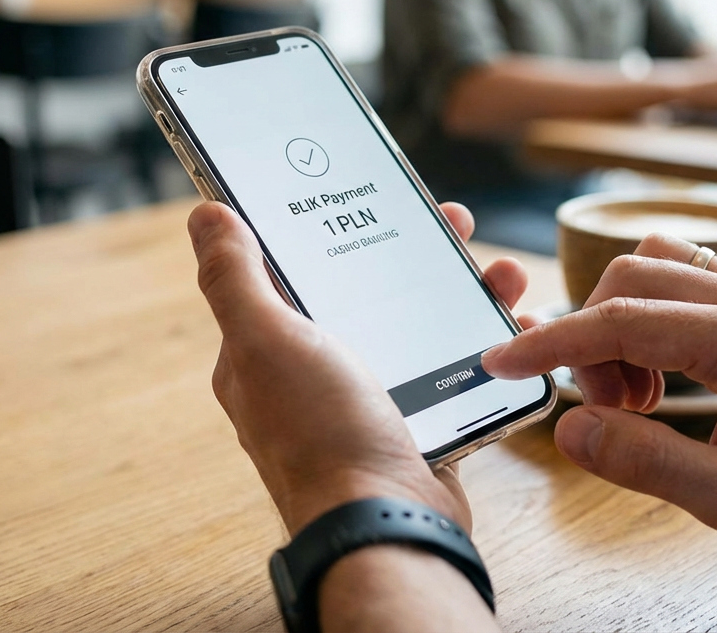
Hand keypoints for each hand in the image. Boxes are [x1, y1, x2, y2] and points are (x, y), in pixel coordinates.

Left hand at [188, 200, 529, 534]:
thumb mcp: (267, 341)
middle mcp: (310, 375)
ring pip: (414, 324)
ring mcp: (365, 401)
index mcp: (263, 352)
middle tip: (454, 223)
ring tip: (501, 274)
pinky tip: (511, 323)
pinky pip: (450, 368)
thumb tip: (204, 217)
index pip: (290, 270)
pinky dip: (480, 343)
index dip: (329, 226)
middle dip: (410, 252)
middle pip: (362, 290)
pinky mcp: (413, 424)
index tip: (370, 191)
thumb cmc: (320, 435)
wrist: (386, 524)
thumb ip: (234, 278)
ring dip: (459, 292)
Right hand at [481, 234, 716, 589]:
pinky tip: (662, 378)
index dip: (551, 343)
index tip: (502, 362)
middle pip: (629, 280)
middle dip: (591, 341)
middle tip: (607, 413)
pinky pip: (680, 283)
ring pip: (651, 270)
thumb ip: (647, 462)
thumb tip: (571, 428)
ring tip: (638, 398)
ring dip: (619, 325)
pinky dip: (647, 320)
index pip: (622, 320)